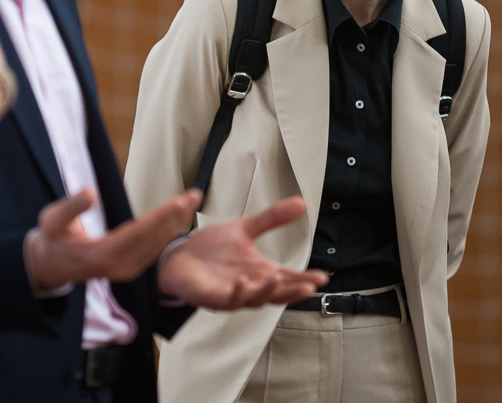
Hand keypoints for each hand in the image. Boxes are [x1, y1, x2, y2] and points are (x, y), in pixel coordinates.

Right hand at [26, 188, 201, 289]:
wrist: (51, 265)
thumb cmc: (52, 238)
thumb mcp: (52, 220)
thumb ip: (71, 207)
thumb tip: (90, 193)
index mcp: (102, 255)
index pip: (138, 234)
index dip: (159, 218)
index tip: (178, 202)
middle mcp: (119, 266)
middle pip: (154, 240)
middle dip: (176, 217)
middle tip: (194, 195)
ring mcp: (126, 270)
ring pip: (158, 246)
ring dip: (177, 223)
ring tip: (192, 201)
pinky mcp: (130, 268)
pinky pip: (154, 250)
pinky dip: (169, 233)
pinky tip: (179, 218)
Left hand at [156, 196, 327, 309]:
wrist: (179, 256)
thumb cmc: (212, 248)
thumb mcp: (245, 228)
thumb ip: (272, 219)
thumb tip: (301, 203)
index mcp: (261, 270)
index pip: (288, 277)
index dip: (305, 278)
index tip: (322, 276)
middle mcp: (251, 285)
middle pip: (278, 293)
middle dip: (294, 290)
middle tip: (309, 286)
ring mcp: (234, 294)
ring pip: (255, 299)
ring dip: (267, 290)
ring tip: (276, 279)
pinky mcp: (214, 298)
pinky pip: (228, 299)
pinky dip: (237, 293)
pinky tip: (243, 284)